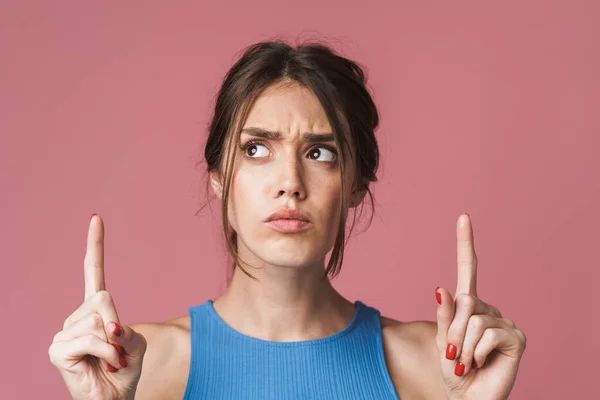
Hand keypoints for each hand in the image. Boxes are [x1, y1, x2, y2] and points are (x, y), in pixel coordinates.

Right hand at [49, 215, 146, 399]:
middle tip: (118, 349)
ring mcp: (63, 332)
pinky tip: (104, 365)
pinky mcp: (57, 349)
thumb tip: (109, 326)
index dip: (95, 245)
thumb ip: (126, 329)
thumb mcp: (135, 344)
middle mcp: (75, 317)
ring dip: (115, 344)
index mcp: (95, 311)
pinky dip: (108, 353)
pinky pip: (93, 338)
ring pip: (98, 319)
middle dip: (118, 324)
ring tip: (110, 361)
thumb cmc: (123, 372)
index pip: (93, 271)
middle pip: (103, 297)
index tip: (96, 218)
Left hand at [435, 213, 526, 399]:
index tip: (463, 217)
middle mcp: (489, 310)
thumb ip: (443, 316)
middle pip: (463, 302)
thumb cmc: (455, 369)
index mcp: (469, 306)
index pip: (468, 270)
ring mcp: (504, 322)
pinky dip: (477, 352)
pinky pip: (486, 334)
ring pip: (473, 319)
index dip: (465, 243)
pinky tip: (482, 362)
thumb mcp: (442, 340)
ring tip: (468, 360)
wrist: (468, 397)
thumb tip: (440, 288)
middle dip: (451, 331)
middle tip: (456, 353)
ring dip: (463, 345)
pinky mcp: (516, 338)